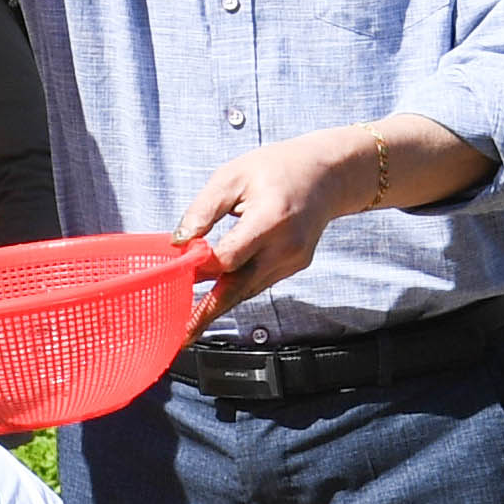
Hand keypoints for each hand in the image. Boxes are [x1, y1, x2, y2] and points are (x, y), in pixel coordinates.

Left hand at [175, 127, 397, 314]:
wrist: (328, 174)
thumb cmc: (276, 169)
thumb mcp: (232, 177)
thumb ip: (203, 210)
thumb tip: (179, 241)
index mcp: (270, 221)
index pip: (230, 257)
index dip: (201, 267)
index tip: (176, 273)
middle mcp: (286, 247)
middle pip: (240, 287)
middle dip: (209, 312)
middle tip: (183, 334)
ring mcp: (293, 260)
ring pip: (249, 289)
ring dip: (219, 303)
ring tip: (188, 322)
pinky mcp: (294, 266)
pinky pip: (259, 282)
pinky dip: (236, 289)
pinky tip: (214, 295)